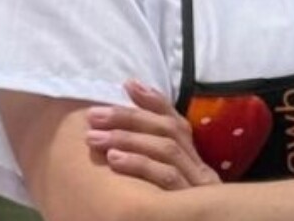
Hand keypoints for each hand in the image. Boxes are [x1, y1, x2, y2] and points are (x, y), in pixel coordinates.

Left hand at [84, 80, 220, 190]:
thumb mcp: (162, 190)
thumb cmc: (175, 213)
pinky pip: (166, 179)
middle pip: (169, 130)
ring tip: (95, 137)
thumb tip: (113, 145)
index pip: (177, 122)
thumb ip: (150, 167)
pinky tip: (114, 160)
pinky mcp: (189, 203)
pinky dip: (139, 164)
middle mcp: (199, 170)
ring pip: (167, 150)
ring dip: (128, 137)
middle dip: (130, 117)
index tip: (128, 84)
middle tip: (94, 115)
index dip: (155, 101)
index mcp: (194, 163)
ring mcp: (197, 187)